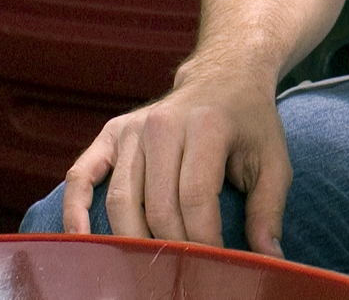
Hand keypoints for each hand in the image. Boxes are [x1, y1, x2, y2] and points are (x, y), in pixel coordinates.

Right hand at [62, 65, 290, 254]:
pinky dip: (75, 210)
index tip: (213, 265)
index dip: (203, 239)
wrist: (225, 76)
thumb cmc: (250, 124)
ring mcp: (133, 128)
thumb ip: (268, 210)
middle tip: (182, 271)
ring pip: (122, 199)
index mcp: (208, 126)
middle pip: (157, 204)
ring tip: (147, 267)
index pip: (196, 197)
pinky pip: (81, 176)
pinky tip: (81, 240)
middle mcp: (164, 124)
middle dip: (171, 245)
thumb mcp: (272, 160)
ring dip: (132, 240)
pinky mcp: (111, 133)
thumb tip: (269, 260)